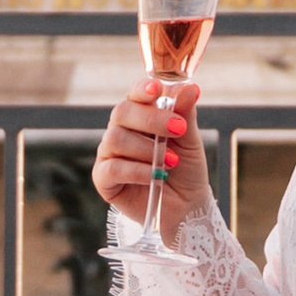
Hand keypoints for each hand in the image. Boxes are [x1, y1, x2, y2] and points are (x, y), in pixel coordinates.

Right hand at [91, 77, 212, 232]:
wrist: (186, 207)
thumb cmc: (186, 170)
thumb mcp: (190, 141)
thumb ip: (185, 114)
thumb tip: (191, 87)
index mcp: (139, 116)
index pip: (134, 95)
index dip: (142, 89)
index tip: (157, 89)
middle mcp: (120, 131)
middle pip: (122, 112)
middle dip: (151, 118)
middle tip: (178, 129)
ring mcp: (109, 154)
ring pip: (116, 139)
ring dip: (147, 148)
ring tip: (171, 161)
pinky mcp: (104, 179)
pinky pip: (112, 168)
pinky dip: (137, 170)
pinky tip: (156, 176)